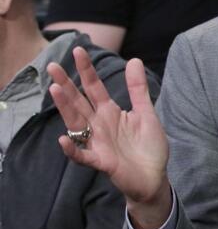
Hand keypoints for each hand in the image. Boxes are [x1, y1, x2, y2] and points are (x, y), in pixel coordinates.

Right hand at [47, 48, 171, 228]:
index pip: (94, 87)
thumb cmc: (149, 147)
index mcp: (110, 112)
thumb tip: (133, 60)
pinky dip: (73, 149)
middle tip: (52, 66)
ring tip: (55, 90)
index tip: (78, 50)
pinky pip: (83, 155)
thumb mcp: (146, 114)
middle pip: (79, 102)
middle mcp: (99, 125)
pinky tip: (64, 139)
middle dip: (67, 84)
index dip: (87, 70)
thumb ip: (138, 90)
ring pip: (76, 123)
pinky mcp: (101, 162)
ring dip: (65, 108)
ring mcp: (97, 143)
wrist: (154, 178)